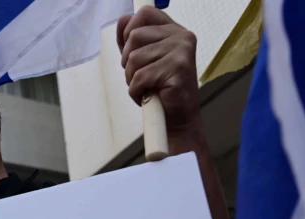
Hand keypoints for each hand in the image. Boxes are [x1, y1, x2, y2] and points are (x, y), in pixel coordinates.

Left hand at [116, 7, 200, 133]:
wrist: (177, 118)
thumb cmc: (161, 89)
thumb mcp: (143, 60)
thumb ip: (132, 39)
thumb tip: (122, 19)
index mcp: (174, 30)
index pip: (145, 14)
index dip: (129, 30)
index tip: (131, 49)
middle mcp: (181, 37)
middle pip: (134, 37)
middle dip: (128, 61)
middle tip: (141, 76)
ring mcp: (181, 52)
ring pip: (134, 59)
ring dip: (132, 79)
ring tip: (147, 87)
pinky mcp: (177, 69)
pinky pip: (139, 77)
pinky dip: (137, 92)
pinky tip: (149, 95)